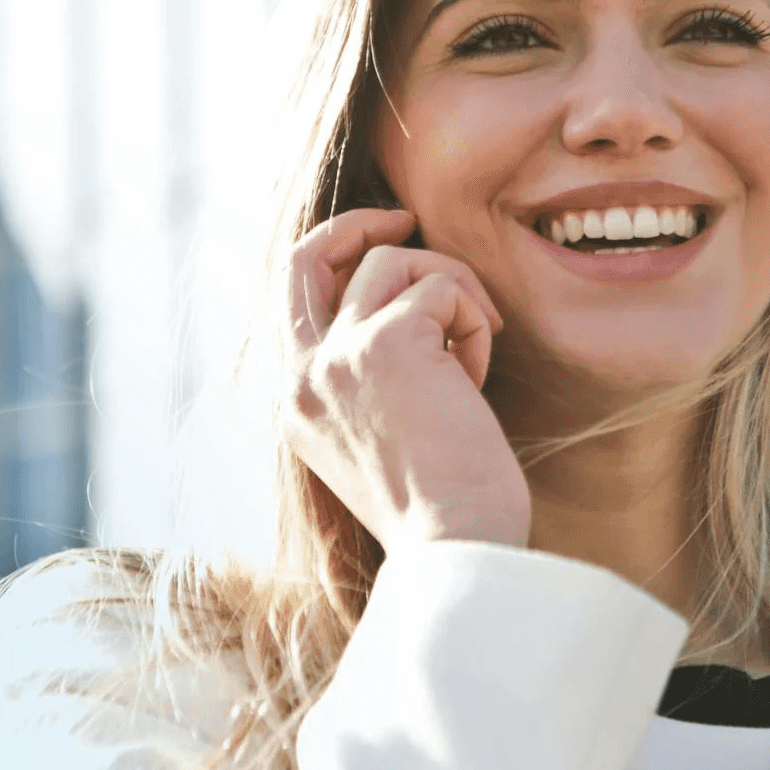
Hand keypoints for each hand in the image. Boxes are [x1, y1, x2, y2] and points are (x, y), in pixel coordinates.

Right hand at [281, 208, 530, 554]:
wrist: (457, 549)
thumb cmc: (440, 509)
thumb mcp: (378, 441)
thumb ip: (366, 381)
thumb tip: (405, 313)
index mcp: (294, 405)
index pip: (290, 299)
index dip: (333, 258)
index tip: (382, 246)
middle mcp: (301, 377)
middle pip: (305, 257)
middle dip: (356, 224)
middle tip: (406, 219)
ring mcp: (336, 357)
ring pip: (394, 262)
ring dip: (451, 291)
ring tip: (474, 350)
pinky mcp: (387, 343)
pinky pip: (442, 288)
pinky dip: (473, 320)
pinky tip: (478, 377)